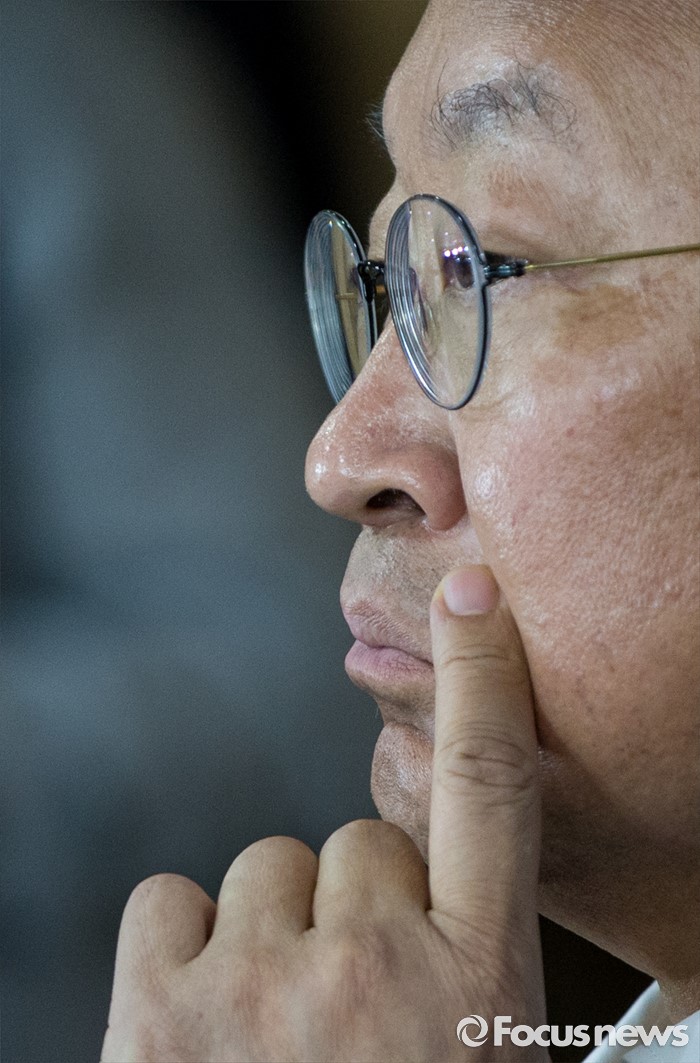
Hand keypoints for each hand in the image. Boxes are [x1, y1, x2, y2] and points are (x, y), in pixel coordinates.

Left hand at [101, 566, 547, 1061]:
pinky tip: (202, 1024)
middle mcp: (373, 970)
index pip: (489, 787)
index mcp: (476, 987)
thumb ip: (480, 967)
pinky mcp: (159, 1012)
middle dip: (353, 909)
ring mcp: (261, 986)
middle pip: (357, 843)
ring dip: (272, 936)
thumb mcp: (489, 1060)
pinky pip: (168, 901)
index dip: (482, 677)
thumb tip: (453, 895)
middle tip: (351, 1014)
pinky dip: (181, 951)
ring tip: (278, 1036)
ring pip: (266, 868)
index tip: (471, 597)